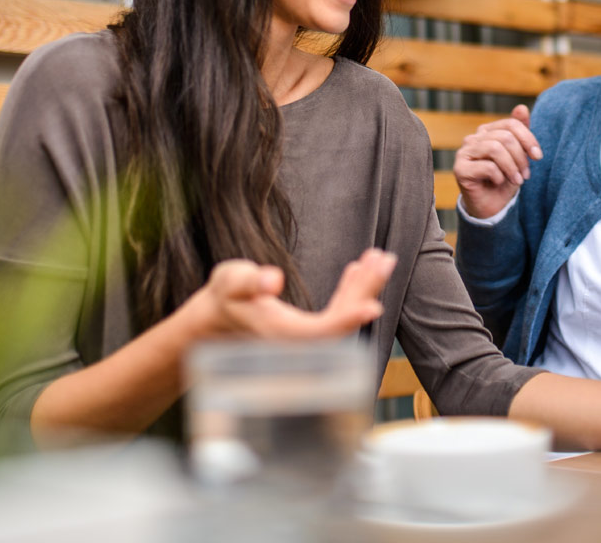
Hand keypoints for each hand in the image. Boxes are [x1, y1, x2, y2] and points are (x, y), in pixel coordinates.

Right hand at [193, 249, 392, 339]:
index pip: (322, 331)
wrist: (215, 320)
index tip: (373, 305)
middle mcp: (300, 342)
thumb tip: (272, 279)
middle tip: (385, 259)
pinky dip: (351, 290)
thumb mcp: (229, 283)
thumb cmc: (223, 299)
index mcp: (283, 335)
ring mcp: (308, 337)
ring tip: (379, 257)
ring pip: (344, 315)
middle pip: (342, 320)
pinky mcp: (310, 329)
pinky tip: (358, 269)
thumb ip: (248, 281)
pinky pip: (337, 312)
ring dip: (363, 287)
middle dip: (366, 290)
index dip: (348, 319)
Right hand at [452, 105, 543, 218]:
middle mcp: (473, 139)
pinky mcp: (460, 169)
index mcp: (487, 132)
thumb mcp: (518, 156)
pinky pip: (487, 166)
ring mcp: (464, 153)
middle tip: (526, 175)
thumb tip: (522, 107)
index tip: (538, 156)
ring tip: (517, 180)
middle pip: (504, 137)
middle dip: (520, 157)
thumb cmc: (505, 179)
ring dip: (511, 167)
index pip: (510, 124)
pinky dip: (499, 176)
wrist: (491, 206)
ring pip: (495, 149)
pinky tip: (498, 183)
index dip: (528, 139)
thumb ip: (520, 132)